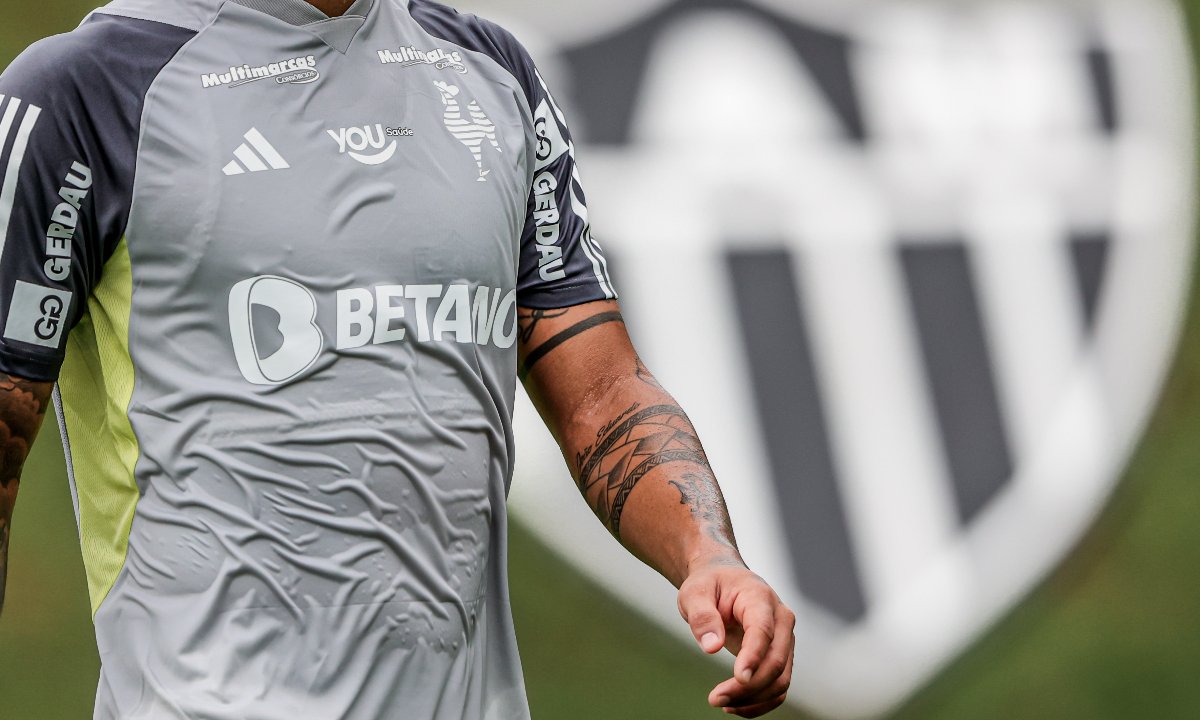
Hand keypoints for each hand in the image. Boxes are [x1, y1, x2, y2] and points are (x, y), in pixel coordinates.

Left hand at [678, 555, 795, 716]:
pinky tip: (734, 705)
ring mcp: (784, 639)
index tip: (739, 679)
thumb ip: (702, 616)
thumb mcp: (694, 593)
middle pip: (776, 660)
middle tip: (715, 699)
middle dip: (749, 686)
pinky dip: (760, 701)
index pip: (763, 631)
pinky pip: (778, 686)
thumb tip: (712, 646)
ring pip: (781, 679)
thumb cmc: (709, 584)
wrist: (724, 580)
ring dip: (753, 698)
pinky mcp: (780, 655)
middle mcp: (780, 619)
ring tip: (721, 703)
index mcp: (760, 598)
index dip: (753, 656)